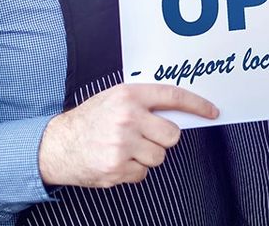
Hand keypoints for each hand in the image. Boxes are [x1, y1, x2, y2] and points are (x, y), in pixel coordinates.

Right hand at [37, 83, 217, 187]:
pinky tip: (117, 160)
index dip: (197, 105)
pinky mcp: (116, 168)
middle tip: (144, 136)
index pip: (173, 96)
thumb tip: (179, 110)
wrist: (56, 145)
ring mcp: (122, 145)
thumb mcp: (114, 98)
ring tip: (125, 148)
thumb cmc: (89, 120)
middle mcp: (127, 118)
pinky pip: (143, 173)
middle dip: (162, 138)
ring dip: (147, 156)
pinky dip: (133, 170)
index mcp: (128, 96)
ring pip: (159, 157)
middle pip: (172, 135)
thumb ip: (143, 101)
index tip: (212, 111)